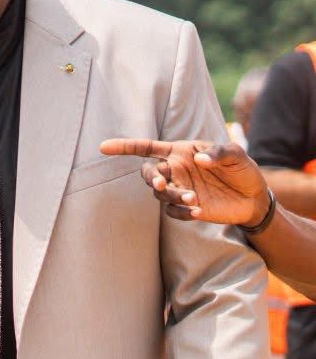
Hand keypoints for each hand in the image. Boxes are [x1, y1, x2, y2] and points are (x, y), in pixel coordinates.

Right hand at [99, 138, 269, 225]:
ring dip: (172, 196)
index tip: (104, 148)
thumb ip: (219, 152)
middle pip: (148, 173)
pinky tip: (198, 212)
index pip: (147, 148)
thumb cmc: (243, 170)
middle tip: (161, 185)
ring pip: (160, 194)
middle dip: (151, 179)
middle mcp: (175, 170)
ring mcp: (179, 189)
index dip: (125, 147)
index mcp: (181, 152)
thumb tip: (198, 159)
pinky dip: (181, 212)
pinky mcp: (185, 207)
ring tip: (194, 200)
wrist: (254, 197)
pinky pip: (172, 211)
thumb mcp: (237, 155)